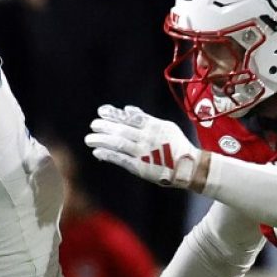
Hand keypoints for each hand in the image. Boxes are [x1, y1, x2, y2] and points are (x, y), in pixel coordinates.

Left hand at [85, 105, 206, 189]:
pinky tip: (97, 152)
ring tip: (89, 138)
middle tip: (93, 124)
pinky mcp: (140, 167)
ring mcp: (143, 152)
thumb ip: (145, 118)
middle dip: (105, 126)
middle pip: (122, 129)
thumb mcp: (165, 126)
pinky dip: (108, 155)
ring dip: (102, 140)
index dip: (114, 114)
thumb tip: (127, 109)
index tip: (101, 111)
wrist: (187, 167)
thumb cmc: (176, 145)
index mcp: (153, 126)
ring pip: (119, 143)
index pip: (130, 117)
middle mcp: (147, 137)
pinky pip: (121, 159)